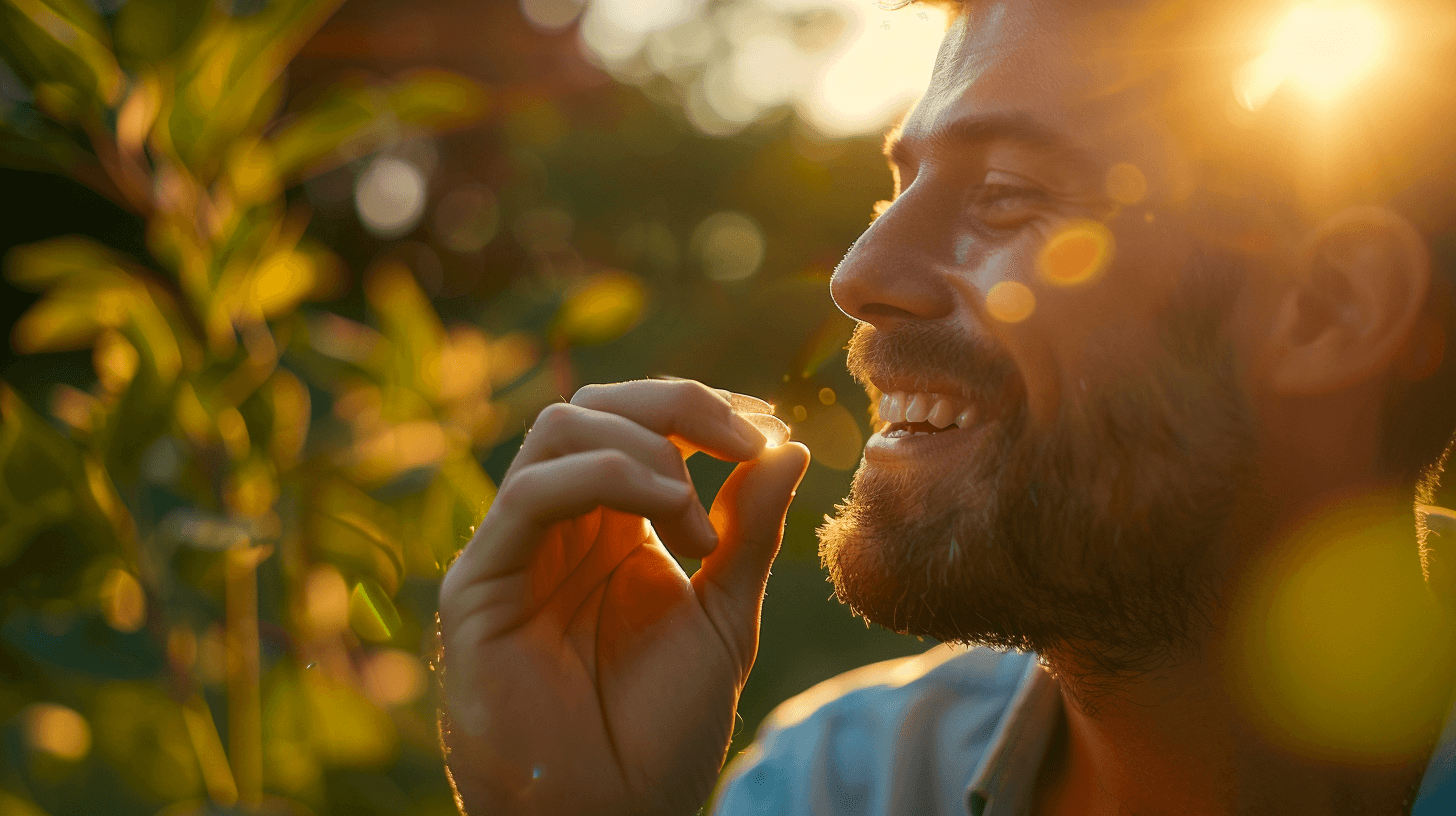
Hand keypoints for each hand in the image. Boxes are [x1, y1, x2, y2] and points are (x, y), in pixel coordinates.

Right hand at [438, 379, 809, 815]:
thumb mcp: (725, 616)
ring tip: (695, 508)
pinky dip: (606, 476)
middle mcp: (563, 528)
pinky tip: (668, 510)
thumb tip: (790, 445)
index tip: (768, 434)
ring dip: (644, 442)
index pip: (640, 423)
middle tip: (744, 441)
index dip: (703, 410)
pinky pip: (531, 493)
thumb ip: (749, 532)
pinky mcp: (481, 585)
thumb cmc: (661, 735)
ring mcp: (518, 550)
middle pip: (596, 407)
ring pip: (560, 431)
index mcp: (614, 529)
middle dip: (677, 405)